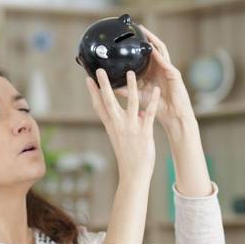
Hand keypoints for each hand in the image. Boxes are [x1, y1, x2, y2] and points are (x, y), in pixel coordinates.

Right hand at [86, 68, 159, 183]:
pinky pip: (148, 113)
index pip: (99, 106)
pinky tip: (156, 89)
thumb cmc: (128, 157)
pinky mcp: (144, 132)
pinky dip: (152, 101)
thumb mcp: (122, 139)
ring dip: (131, 86)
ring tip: (131, 72)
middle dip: (104, 85)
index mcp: (111, 127)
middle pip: (109, 101)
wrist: (133, 173)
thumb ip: (127, 124)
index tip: (88, 80)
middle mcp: (118, 126)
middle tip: (100, 70)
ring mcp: (131, 128)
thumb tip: (135, 112)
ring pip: (130, 103)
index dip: (93, 92)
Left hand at [115, 25, 194, 131]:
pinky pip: (166, 62)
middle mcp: (161, 68)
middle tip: (139, 27)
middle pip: (154, 49)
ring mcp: (168, 70)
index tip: (131, 38)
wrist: (172, 115)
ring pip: (161, 51)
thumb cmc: (157, 107)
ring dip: (154, 41)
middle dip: (147, 38)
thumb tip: (110, 87)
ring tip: (146, 32)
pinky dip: (159, 55)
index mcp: (153, 72)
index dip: (140, 47)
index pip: (146, 55)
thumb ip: (126, 89)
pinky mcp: (174, 75)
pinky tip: (152, 49)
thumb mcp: (138, 95)